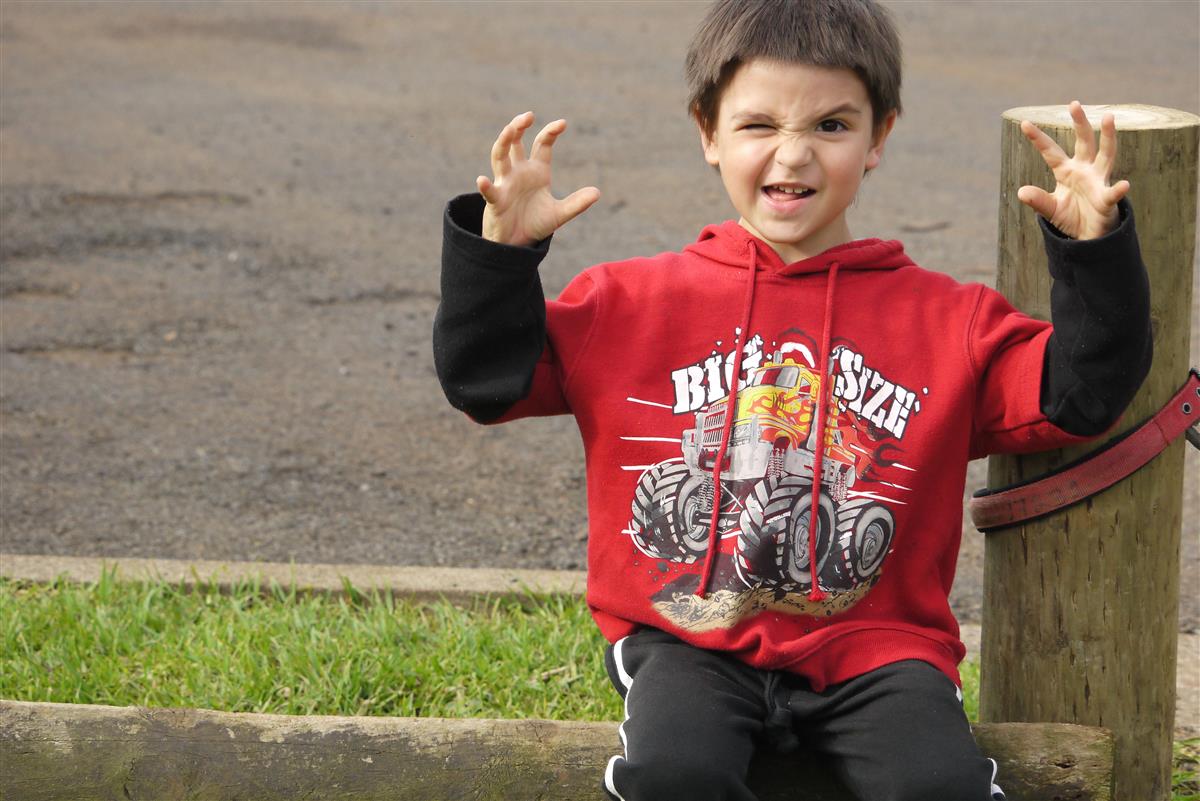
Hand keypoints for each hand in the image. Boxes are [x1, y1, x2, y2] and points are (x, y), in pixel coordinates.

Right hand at [477, 112, 599, 245]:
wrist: (517, 243)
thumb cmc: (535, 222)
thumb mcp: (559, 214)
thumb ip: (577, 203)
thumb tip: (597, 193)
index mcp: (537, 170)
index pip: (542, 144)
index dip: (550, 132)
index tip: (562, 124)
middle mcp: (519, 172)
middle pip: (515, 142)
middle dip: (519, 127)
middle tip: (528, 116)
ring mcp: (505, 184)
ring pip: (500, 157)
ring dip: (503, 142)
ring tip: (509, 130)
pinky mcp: (495, 201)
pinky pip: (490, 191)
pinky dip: (485, 186)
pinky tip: (482, 180)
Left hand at [1018, 101, 1129, 239]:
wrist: (1089, 235)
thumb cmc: (1071, 216)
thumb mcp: (1050, 208)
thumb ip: (1038, 200)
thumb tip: (1021, 192)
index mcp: (1066, 171)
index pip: (1051, 151)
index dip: (1038, 138)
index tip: (1024, 123)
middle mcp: (1084, 170)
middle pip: (1083, 142)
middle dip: (1080, 123)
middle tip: (1074, 103)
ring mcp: (1098, 182)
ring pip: (1105, 155)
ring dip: (1108, 137)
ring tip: (1109, 118)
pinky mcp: (1106, 199)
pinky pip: (1113, 194)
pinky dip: (1118, 190)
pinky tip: (1124, 185)